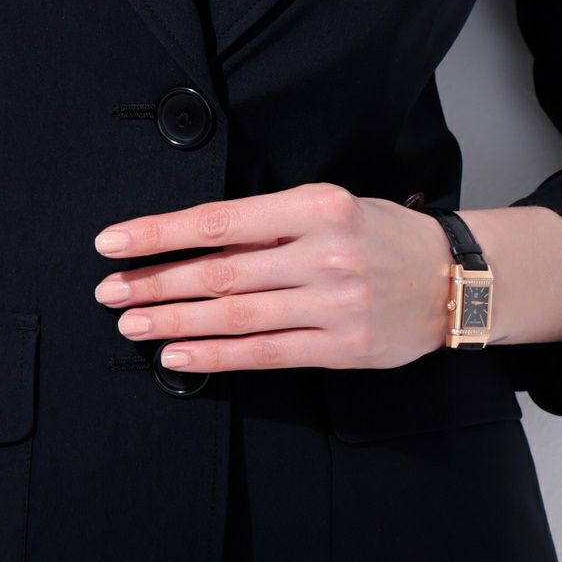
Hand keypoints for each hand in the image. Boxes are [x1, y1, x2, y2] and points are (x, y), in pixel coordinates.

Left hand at [92, 184, 450, 372]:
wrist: (452, 279)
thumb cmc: (379, 235)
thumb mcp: (329, 205)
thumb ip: (269, 220)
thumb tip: (189, 239)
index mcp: (317, 206)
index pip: (220, 221)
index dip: (160, 232)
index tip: (115, 241)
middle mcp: (324, 254)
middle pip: (219, 272)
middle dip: (155, 283)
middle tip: (109, 291)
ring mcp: (334, 304)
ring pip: (235, 316)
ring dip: (174, 322)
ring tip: (131, 323)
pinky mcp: (341, 348)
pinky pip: (265, 354)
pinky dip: (215, 356)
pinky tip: (178, 355)